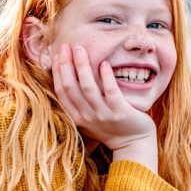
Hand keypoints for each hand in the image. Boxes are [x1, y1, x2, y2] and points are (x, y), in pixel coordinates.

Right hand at [52, 44, 157, 167]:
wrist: (134, 144)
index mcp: (77, 117)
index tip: (56, 55)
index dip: (57, 73)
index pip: (61, 92)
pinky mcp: (120, 113)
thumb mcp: (90, 117)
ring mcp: (103, 115)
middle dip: (66, 64)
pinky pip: (111, 92)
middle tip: (65, 46)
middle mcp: (87, 117)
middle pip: (70, 87)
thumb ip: (79, 102)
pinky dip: (106, 77)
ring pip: (87, 88)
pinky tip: (104, 63)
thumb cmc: (112, 127)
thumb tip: (68, 77)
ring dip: (82, 66)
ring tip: (80, 49)